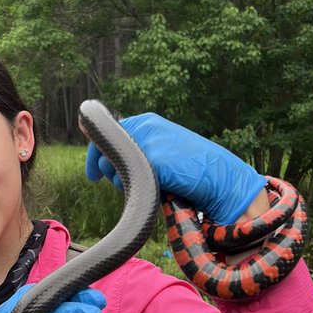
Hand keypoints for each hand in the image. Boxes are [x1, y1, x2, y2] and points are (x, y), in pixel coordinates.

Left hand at [85, 112, 264, 224]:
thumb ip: (138, 150)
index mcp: (147, 122)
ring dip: (117, 179)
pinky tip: (148, 190)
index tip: (93, 175)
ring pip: (110, 163)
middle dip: (104, 168)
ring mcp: (148, 142)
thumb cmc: (191, 170)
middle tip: (113, 183)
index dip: (96, 154)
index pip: (108, 134)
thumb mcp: (162, 152)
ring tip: (140, 186)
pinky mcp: (153, 160)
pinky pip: (126, 178)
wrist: (220, 178)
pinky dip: (132, 187)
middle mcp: (145, 127)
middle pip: (104, 149)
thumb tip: (105, 160)